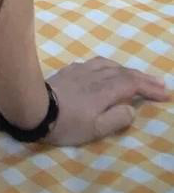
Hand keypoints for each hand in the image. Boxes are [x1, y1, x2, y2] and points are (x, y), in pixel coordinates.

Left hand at [43, 57, 169, 145]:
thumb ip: (116, 119)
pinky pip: (94, 63)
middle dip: (143, 77)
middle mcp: (94, 76)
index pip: (132, 84)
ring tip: (136, 75)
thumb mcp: (94, 130)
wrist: (32, 106)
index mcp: (104, 91)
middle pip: (123, 72)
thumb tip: (131, 109)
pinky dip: (108, 66)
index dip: (150, 87)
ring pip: (108, 64)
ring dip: (126, 69)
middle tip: (159, 83)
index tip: (166, 93)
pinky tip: (105, 70)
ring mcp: (80, 70)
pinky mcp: (68, 70)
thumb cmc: (65, 123)